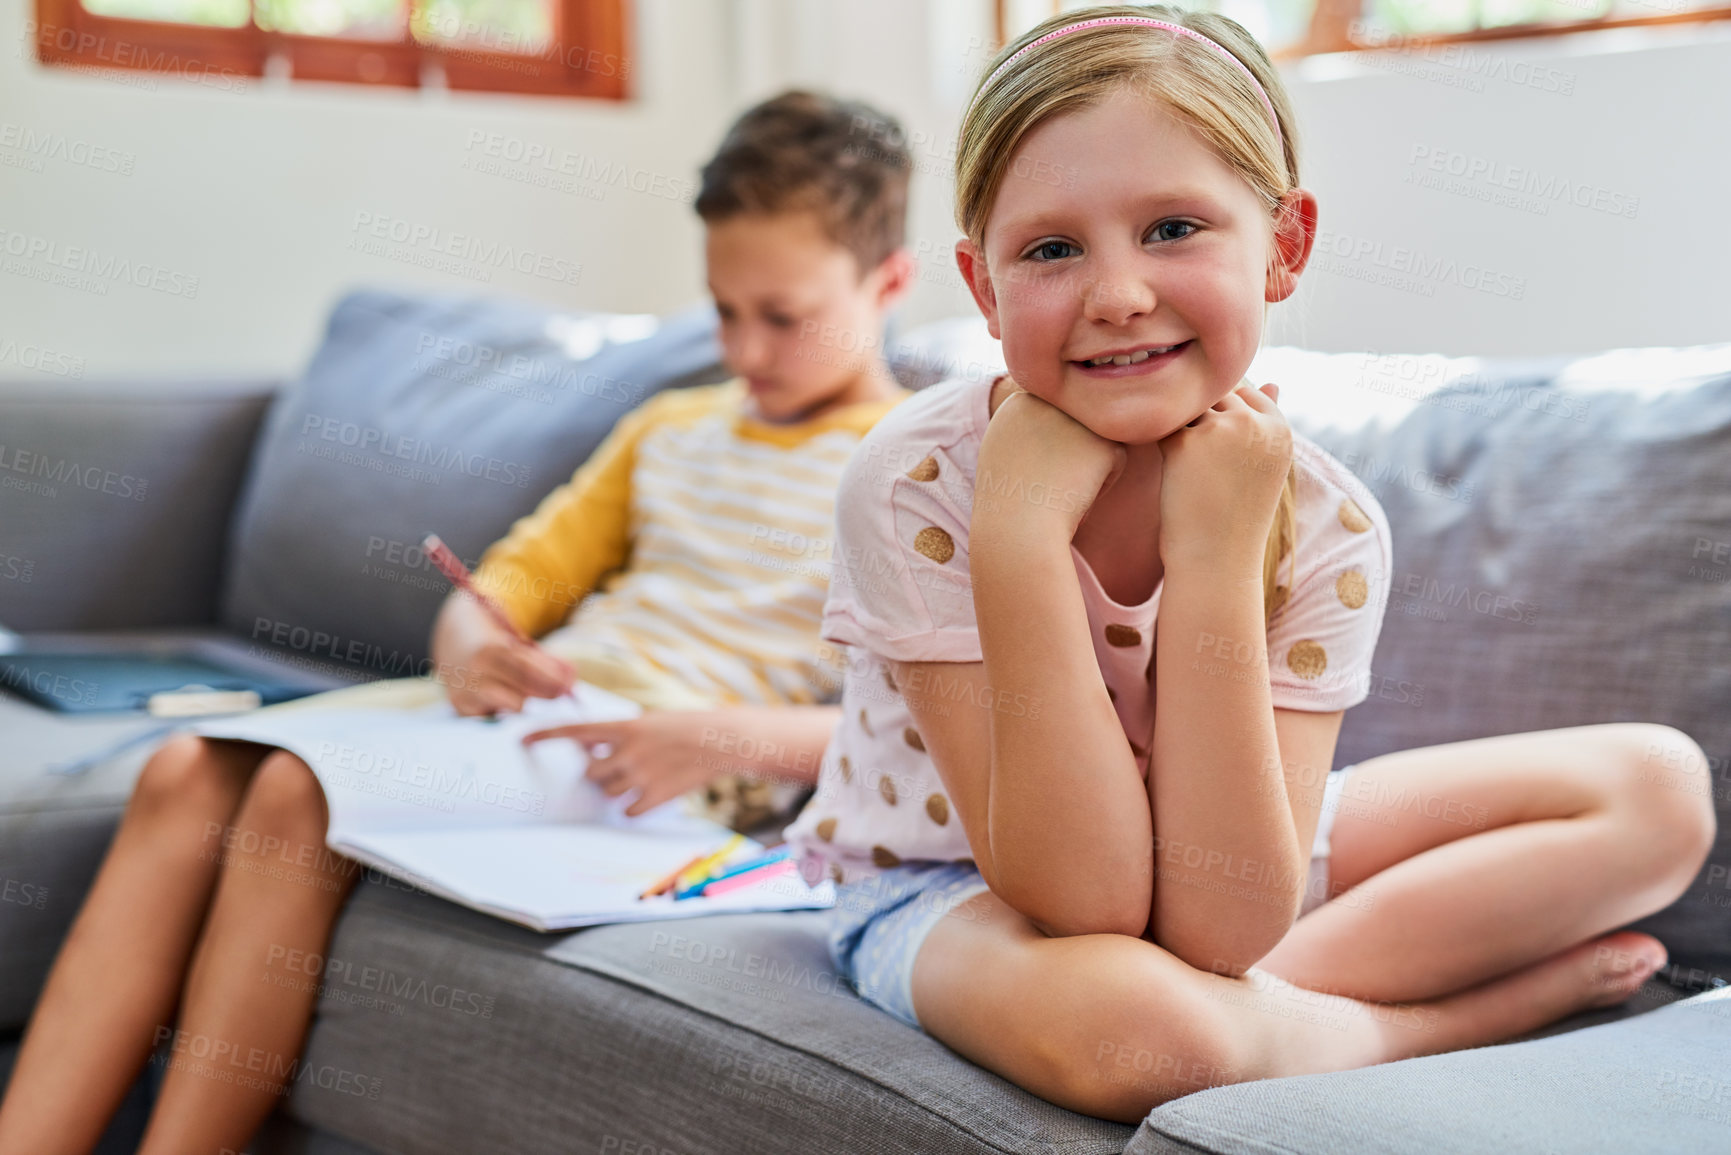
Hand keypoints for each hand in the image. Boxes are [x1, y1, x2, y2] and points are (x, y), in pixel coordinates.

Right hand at [429, 594, 574, 716]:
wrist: (451, 637)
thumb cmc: (493, 638)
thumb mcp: (516, 640)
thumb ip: (544, 658)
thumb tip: (573, 675)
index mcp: (490, 649)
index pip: (528, 669)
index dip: (552, 678)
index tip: (571, 684)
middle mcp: (476, 672)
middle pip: (523, 691)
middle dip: (546, 692)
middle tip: (562, 692)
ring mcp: (466, 691)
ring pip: (512, 706)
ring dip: (526, 700)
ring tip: (530, 692)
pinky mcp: (461, 707)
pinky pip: (495, 716)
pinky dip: (506, 709)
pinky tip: (508, 700)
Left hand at [522, 711, 723, 817]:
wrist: (721, 741)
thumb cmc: (686, 727)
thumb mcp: (649, 721)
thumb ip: (619, 734)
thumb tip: (591, 748)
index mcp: (626, 726)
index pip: (577, 731)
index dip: (547, 736)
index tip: (523, 739)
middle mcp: (629, 751)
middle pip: (591, 773)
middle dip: (598, 773)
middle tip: (615, 768)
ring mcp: (641, 775)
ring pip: (608, 793)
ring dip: (617, 789)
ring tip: (640, 777)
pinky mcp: (655, 797)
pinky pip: (628, 811)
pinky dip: (634, 806)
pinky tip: (651, 793)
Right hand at [974, 384, 1126, 538]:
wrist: (1016, 531)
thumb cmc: (1009, 505)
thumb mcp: (1004, 454)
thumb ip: (1028, 429)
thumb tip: (1058, 427)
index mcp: (1019, 401)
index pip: (1052, 423)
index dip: (1042, 457)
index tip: (1026, 475)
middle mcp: (1050, 399)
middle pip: (1076, 428)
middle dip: (1066, 458)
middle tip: (1043, 484)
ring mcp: (1076, 416)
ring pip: (1097, 442)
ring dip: (1084, 470)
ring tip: (1056, 489)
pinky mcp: (1103, 440)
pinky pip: (1115, 461)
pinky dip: (1101, 486)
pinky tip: (1074, 495)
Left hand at [1158, 383, 1289, 565]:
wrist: (1216, 562)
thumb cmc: (1237, 517)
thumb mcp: (1263, 466)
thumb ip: (1265, 424)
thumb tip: (1273, 381)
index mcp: (1280, 429)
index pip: (1246, 391)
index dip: (1225, 415)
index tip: (1217, 448)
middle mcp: (1255, 424)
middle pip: (1215, 394)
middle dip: (1201, 418)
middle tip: (1198, 460)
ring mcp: (1221, 431)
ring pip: (1188, 409)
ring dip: (1181, 429)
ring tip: (1187, 468)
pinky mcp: (1185, 445)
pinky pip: (1162, 427)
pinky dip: (1159, 445)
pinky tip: (1168, 471)